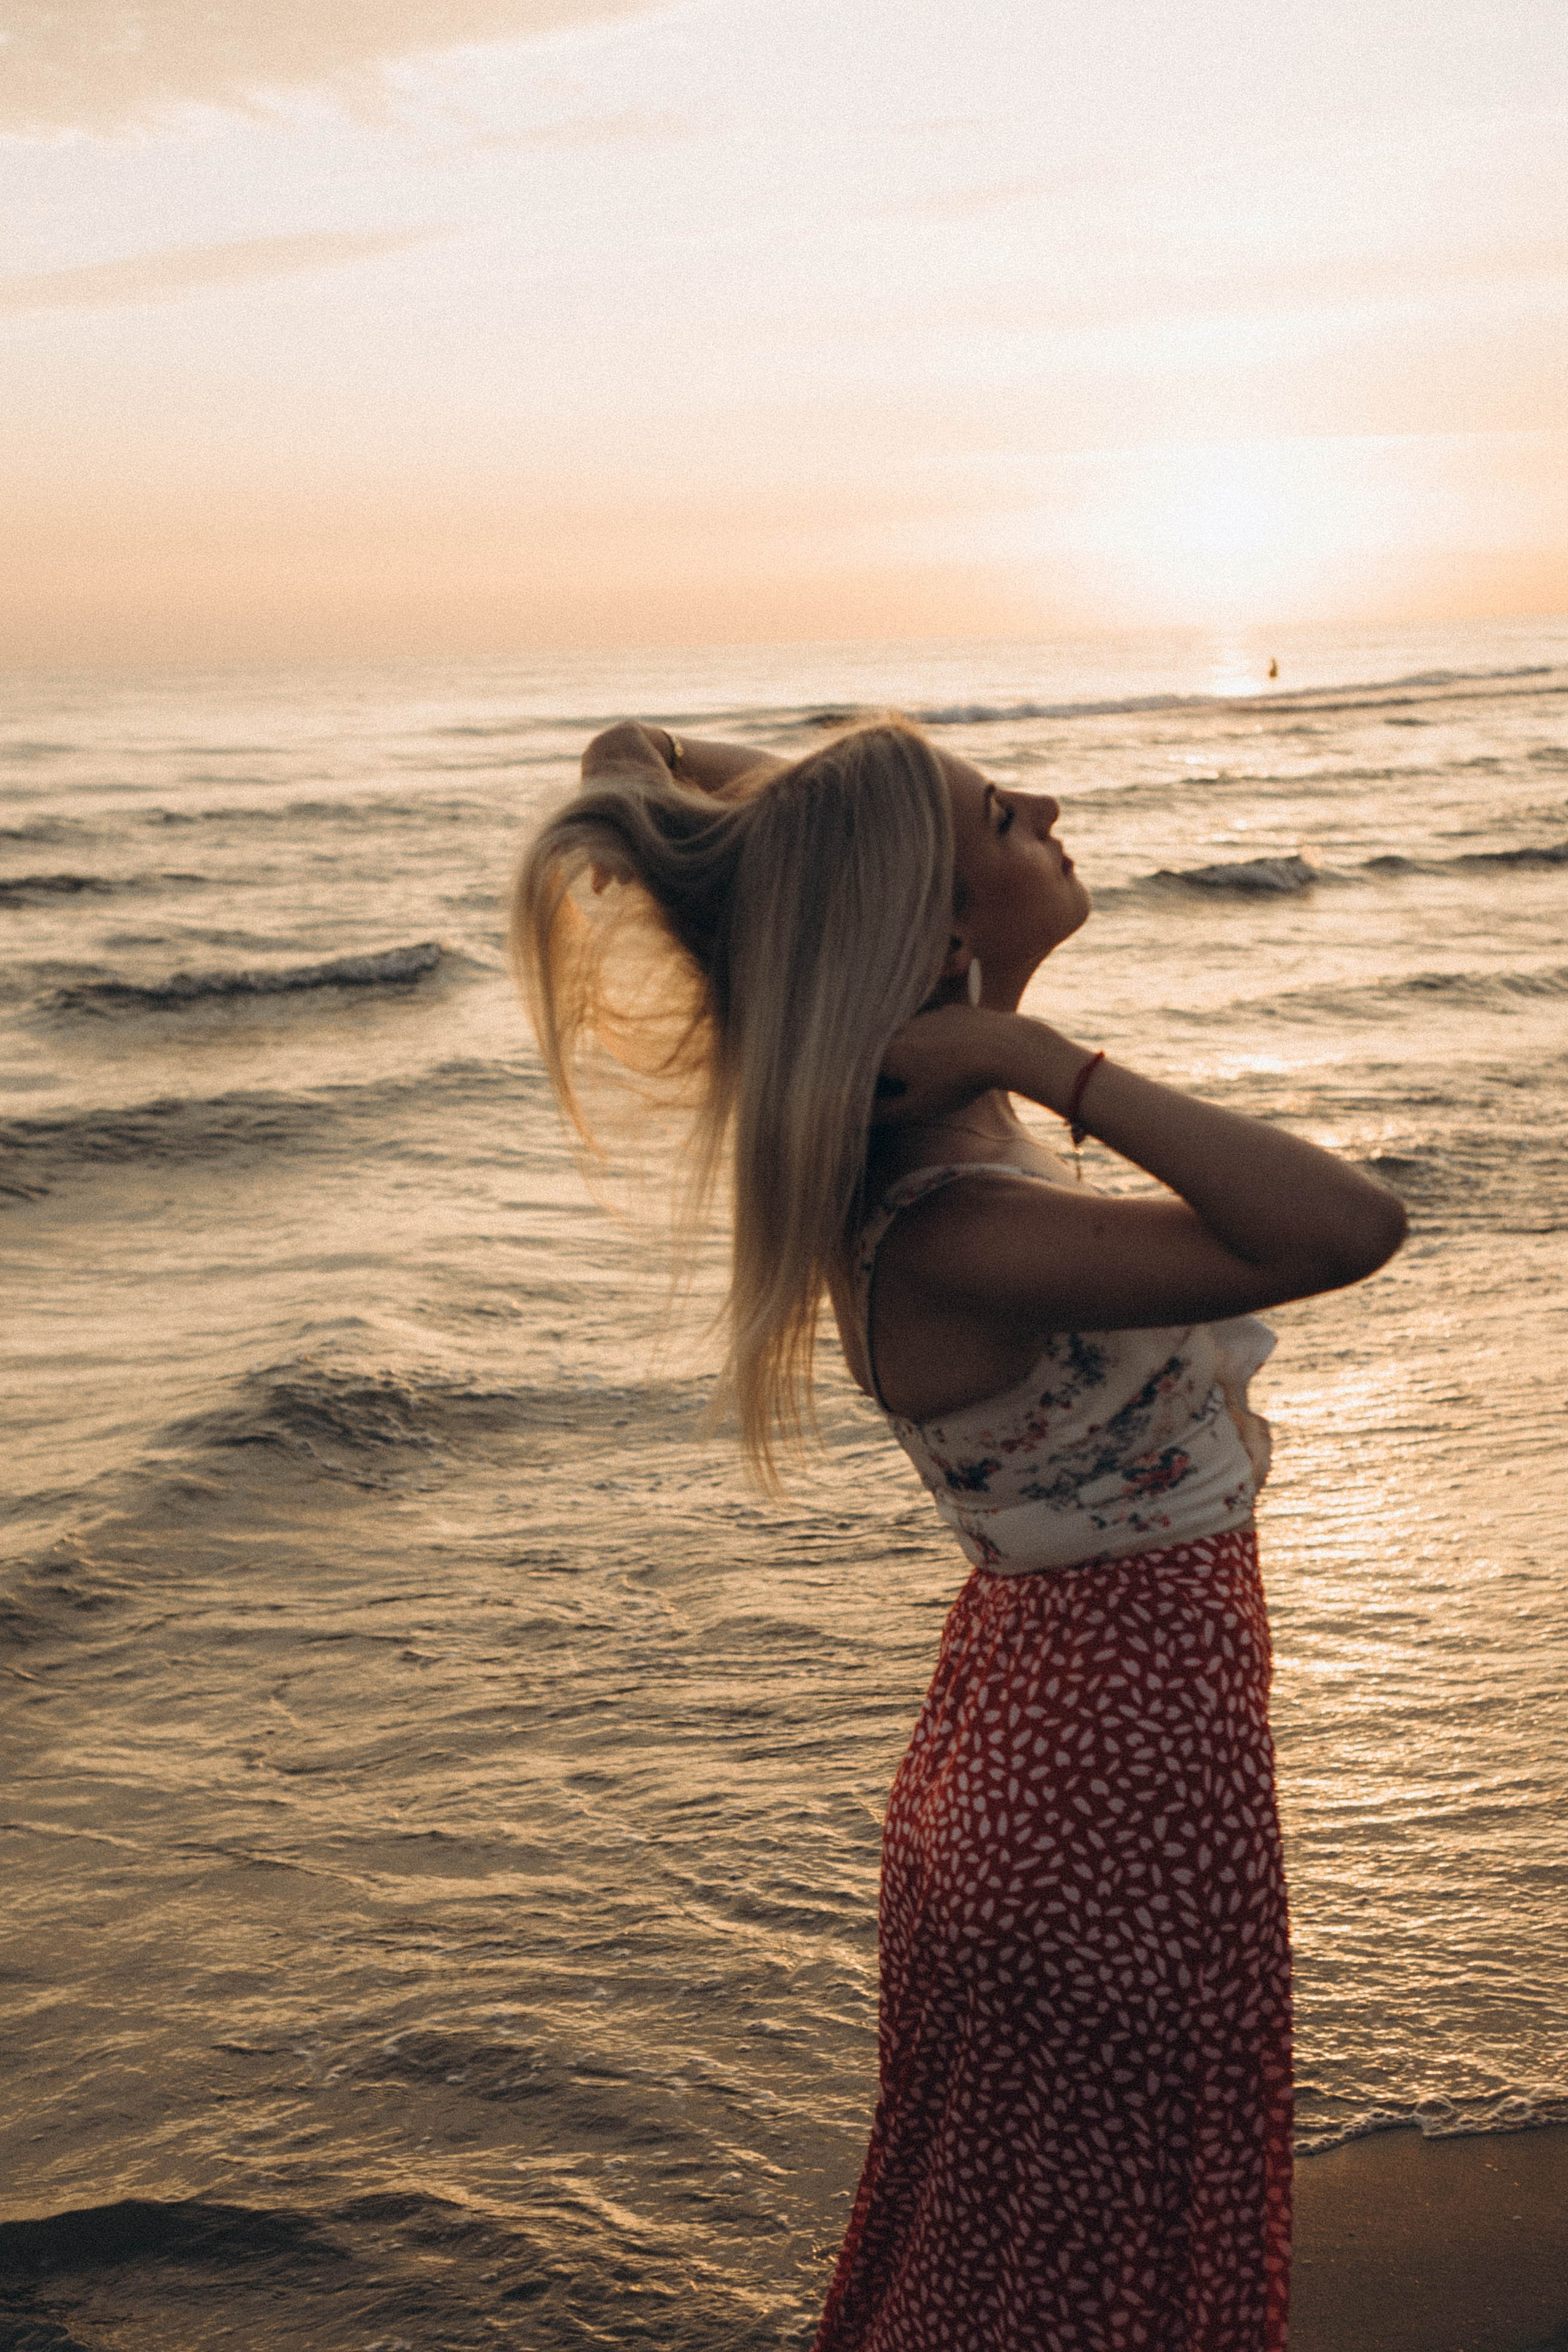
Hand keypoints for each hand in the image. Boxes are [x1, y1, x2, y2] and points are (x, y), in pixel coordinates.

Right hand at [873, 1003, 1011, 1125]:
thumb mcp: (918, 1107)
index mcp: (888, 1052)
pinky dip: (940, 1041)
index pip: (865, 1070)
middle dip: (894, 1071)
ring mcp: (927, 1015)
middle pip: (887, 1051)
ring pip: (912, 1037)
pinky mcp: (950, 1010)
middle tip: (914, 1089)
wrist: (1002, 1048)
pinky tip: (957, 1055)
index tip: (884, 1100)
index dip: (872, 1087)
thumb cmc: (957, 1081)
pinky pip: (936, 1028)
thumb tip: (861, 1114)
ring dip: (917, 1055)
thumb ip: (885, 1111)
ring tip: (940, 1073)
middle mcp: (902, 1028)